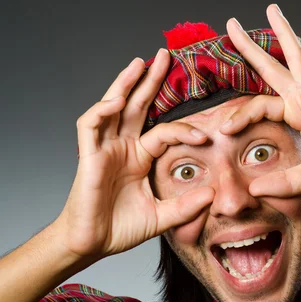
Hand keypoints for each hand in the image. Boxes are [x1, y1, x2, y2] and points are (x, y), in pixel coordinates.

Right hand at [55, 51, 213, 258]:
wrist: (92, 244)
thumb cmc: (121, 228)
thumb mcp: (162, 217)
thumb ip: (185, 207)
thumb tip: (213, 195)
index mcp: (140, 157)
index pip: (164, 131)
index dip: (183, 130)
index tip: (205, 135)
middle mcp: (123, 147)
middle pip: (137, 106)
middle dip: (150, 81)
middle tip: (165, 57)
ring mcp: (104, 149)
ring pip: (113, 107)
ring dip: (125, 84)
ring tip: (140, 63)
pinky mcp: (88, 156)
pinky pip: (90, 126)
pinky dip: (102, 111)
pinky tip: (118, 101)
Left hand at [221, 4, 300, 196]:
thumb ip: (281, 183)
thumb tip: (254, 192)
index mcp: (296, 113)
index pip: (260, 104)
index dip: (239, 115)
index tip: (222, 129)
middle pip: (272, 67)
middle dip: (250, 47)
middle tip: (231, 24)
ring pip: (297, 58)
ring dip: (284, 32)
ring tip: (270, 9)